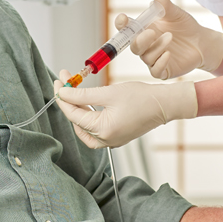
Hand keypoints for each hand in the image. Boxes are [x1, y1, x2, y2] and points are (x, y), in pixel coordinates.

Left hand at [54, 70, 196, 147]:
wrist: (164, 104)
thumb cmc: (141, 97)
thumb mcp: (108, 92)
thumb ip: (83, 94)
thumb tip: (63, 93)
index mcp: (103, 131)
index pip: (73, 114)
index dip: (63, 97)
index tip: (58, 82)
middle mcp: (106, 140)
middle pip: (77, 121)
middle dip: (69, 100)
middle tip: (65, 81)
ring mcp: (111, 140)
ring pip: (84, 126)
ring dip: (77, 107)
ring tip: (73, 89)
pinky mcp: (116, 136)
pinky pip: (95, 128)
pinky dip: (88, 114)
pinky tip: (86, 100)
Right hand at [124, 0, 222, 79]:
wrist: (202, 42)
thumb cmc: (185, 26)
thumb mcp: (176, 14)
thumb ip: (166, 7)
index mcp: (144, 30)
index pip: (126, 29)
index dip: (122, 25)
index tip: (124, 18)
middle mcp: (146, 46)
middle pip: (134, 46)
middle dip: (140, 40)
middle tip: (152, 32)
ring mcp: (154, 59)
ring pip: (146, 57)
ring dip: (157, 47)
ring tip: (170, 37)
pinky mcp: (164, 70)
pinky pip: (155, 71)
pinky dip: (160, 63)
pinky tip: (169, 54)